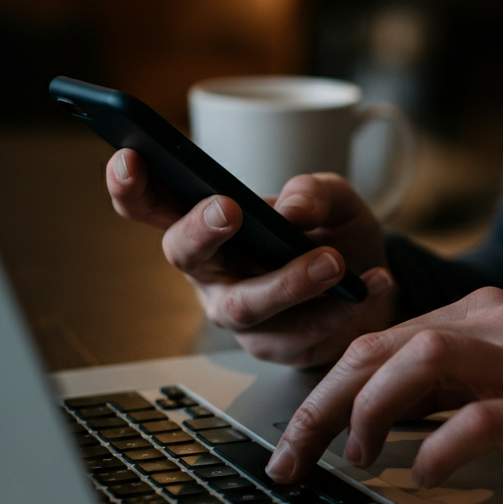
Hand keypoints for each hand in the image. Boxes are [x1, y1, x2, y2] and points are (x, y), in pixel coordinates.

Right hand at [106, 149, 397, 366]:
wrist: (370, 284)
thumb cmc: (333, 234)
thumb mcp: (334, 199)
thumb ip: (314, 191)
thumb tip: (291, 208)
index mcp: (210, 225)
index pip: (154, 205)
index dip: (132, 185)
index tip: (130, 156)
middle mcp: (213, 272)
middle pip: (186, 255)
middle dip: (203, 231)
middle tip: (231, 209)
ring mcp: (240, 314)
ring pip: (246, 304)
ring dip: (289, 280)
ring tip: (332, 261)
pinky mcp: (275, 346)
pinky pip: (300, 332)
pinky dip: (341, 308)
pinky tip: (372, 283)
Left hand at [268, 287, 502, 491]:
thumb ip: (445, 385)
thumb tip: (372, 419)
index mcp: (482, 314)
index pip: (379, 340)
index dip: (327, 389)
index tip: (296, 439)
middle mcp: (498, 323)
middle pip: (384, 347)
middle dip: (325, 403)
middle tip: (295, 458)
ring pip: (423, 360)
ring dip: (372, 412)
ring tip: (359, 458)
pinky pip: (482, 416)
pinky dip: (441, 445)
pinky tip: (427, 473)